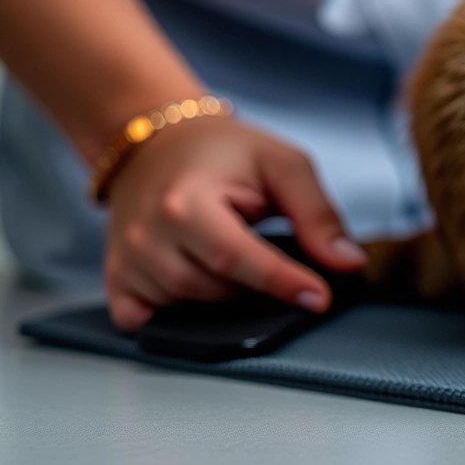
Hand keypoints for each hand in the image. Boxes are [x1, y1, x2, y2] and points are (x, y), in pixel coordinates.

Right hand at [102, 117, 366, 330]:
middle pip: (214, 289)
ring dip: (220, 295)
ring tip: (231, 256)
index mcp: (187, 202)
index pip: (237, 257)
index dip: (282, 282)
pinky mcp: (115, 277)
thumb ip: (318, 214)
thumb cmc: (223, 153)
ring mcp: (127, 260)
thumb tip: (348, 263)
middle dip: (253, 283)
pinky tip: (196, 285)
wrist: (158, 144)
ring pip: (186, 308)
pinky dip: (174, 313)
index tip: (319, 298)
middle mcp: (149, 235)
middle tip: (268, 251)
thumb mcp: (283, 165)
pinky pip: (144, 320)